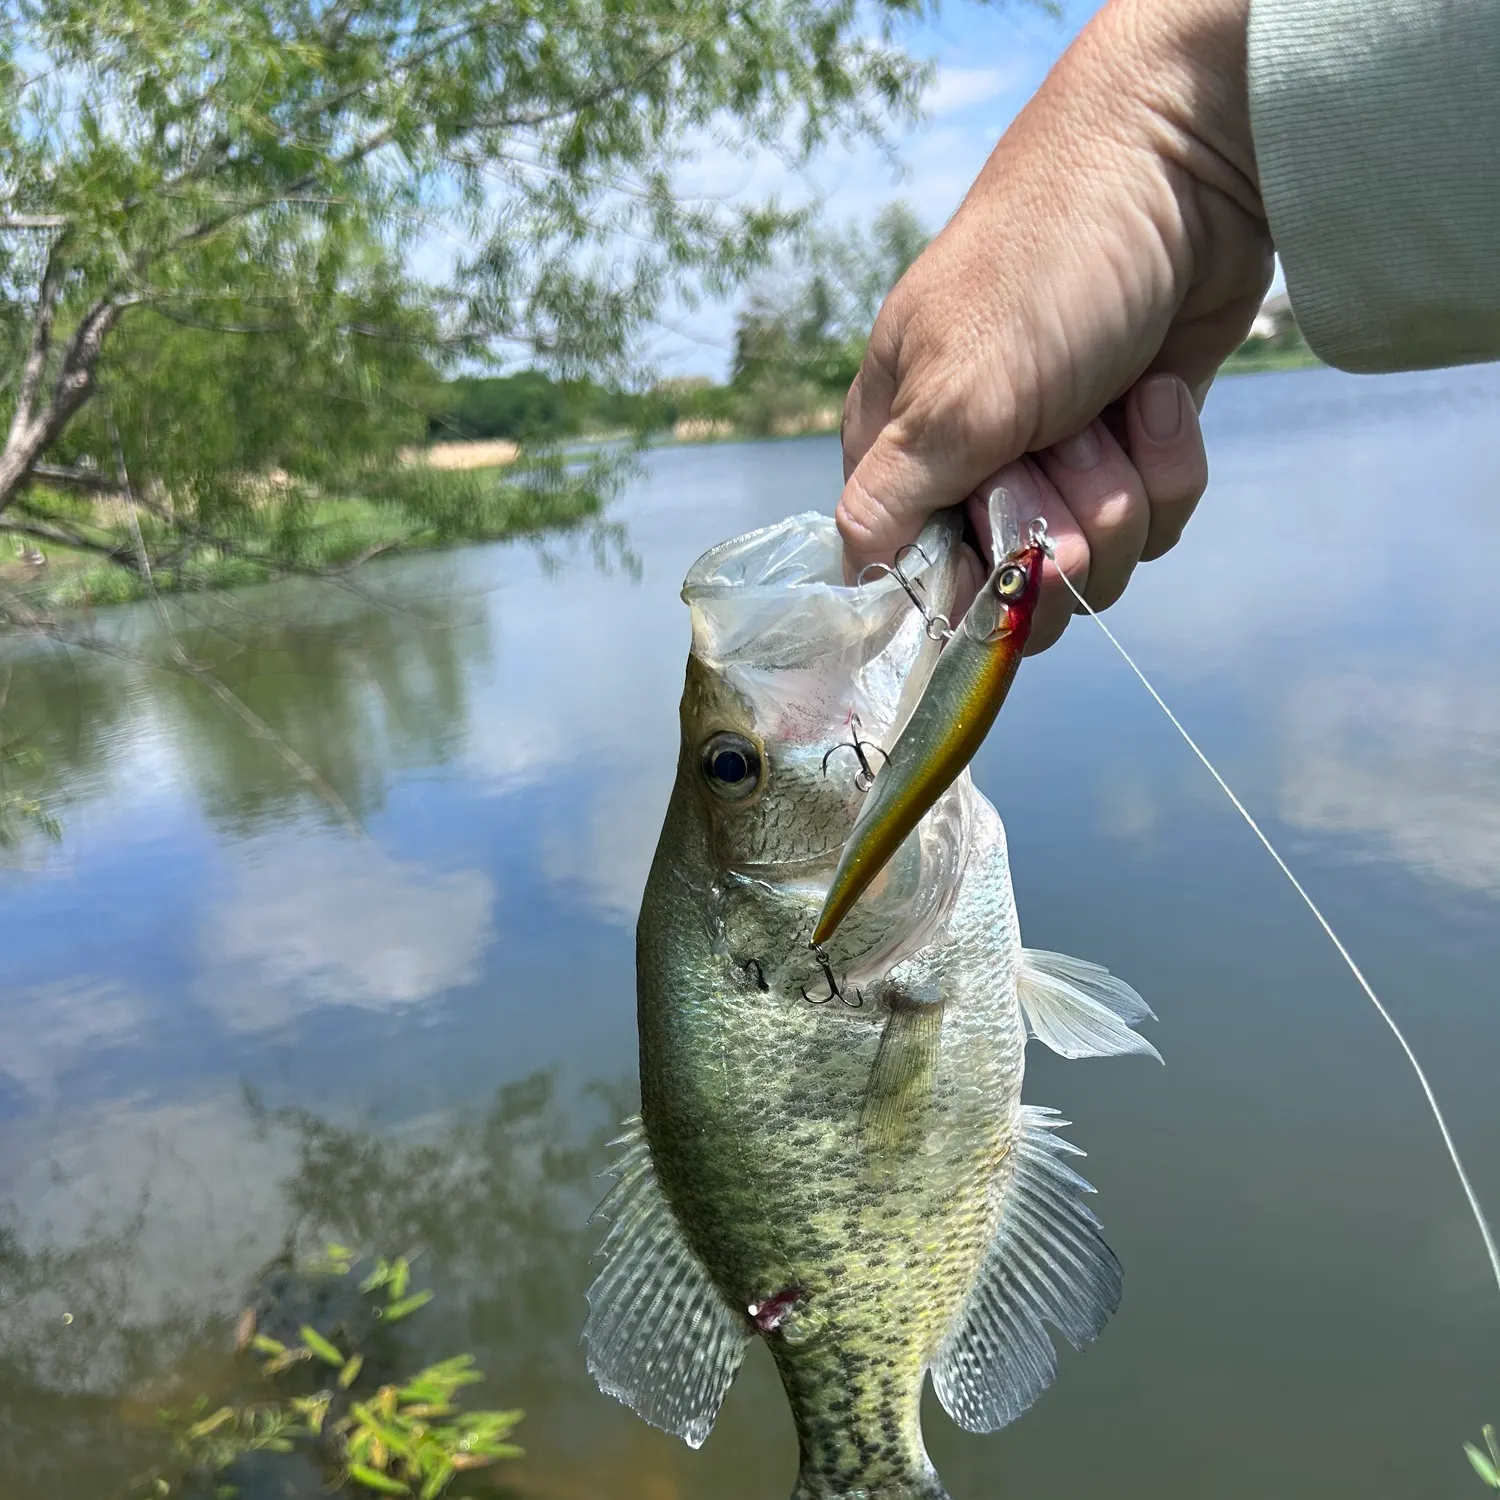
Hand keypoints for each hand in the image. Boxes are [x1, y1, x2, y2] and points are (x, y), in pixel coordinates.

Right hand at [838, 0, 1270, 650]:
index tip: (1001, 560)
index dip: (965, 589)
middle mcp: (976, 466)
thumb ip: (894, 497)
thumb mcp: (953, 393)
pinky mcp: (1135, 450)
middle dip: (1059, 534)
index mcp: (904, 452)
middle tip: (1069, 455)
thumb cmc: (1045, 266)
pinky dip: (1169, 462)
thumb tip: (850, 569)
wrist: (1187, 167)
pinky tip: (1159, 392)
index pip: (913, 578)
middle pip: (1014, 587)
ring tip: (1120, 403)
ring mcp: (1061, 460)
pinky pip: (1156, 519)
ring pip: (1094, 560)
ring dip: (1122, 491)